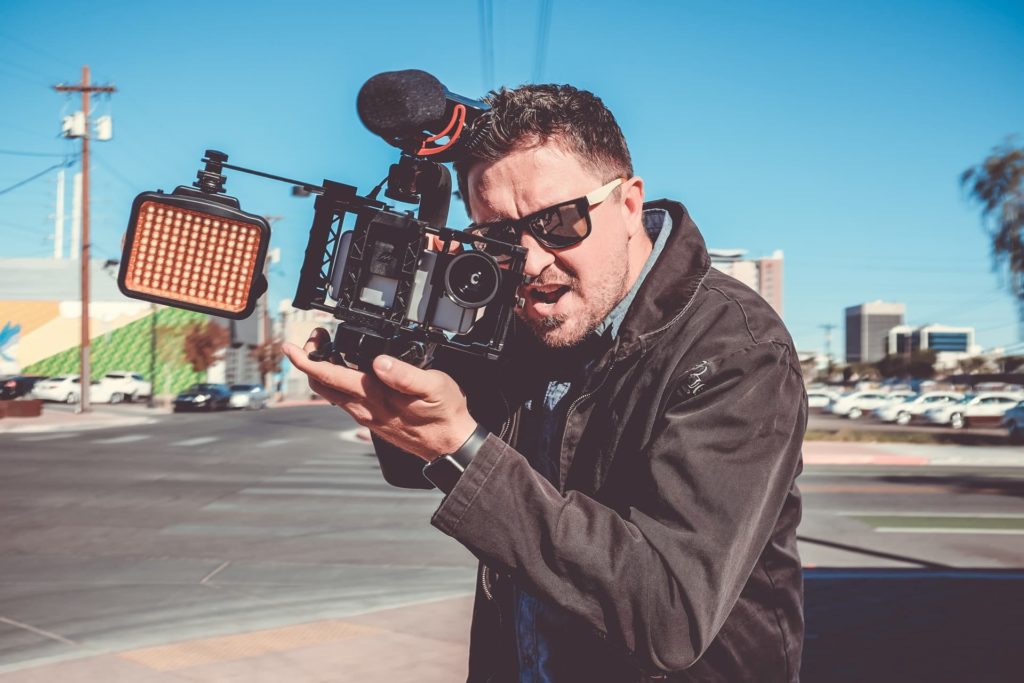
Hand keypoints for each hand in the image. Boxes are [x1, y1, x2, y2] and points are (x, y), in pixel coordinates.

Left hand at [281, 328, 478, 460]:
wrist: (450, 444)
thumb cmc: (444, 415)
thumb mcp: (434, 387)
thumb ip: (406, 375)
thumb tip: (380, 362)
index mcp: (375, 397)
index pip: (329, 376)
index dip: (306, 360)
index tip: (291, 346)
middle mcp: (364, 409)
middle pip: (321, 385)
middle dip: (311, 360)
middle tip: (318, 338)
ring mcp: (366, 416)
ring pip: (332, 393)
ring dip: (324, 369)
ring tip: (332, 347)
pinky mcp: (372, 418)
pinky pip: (346, 399)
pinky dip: (339, 380)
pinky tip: (350, 369)